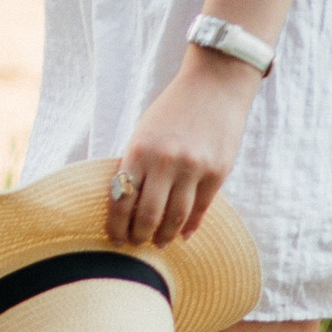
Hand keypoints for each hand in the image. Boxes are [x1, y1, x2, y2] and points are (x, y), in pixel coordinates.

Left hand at [105, 47, 261, 249]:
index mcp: (139, 150)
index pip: (121, 200)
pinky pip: (201, 209)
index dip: (116, 226)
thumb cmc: (172, 110)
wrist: (213, 86)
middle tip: (135, 245)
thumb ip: (136, 166)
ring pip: (176, 218)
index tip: (114, 238)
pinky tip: (182, 234)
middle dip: (138, 237)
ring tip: (158, 243)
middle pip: (148, 216)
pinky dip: (189, 226)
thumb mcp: (144, 132)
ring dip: (165, 236)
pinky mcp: (217, 173)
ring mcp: (194, 168)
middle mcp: (165, 162)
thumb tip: (127, 206)